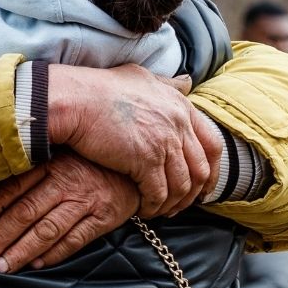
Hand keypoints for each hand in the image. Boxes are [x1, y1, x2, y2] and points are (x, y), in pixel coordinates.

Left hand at [0, 150, 138, 272]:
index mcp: (50, 162)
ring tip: (2, 266)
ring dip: (21, 250)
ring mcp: (86, 200)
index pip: (12, 187)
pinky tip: (36, 265)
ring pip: (47, 229)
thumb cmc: (89, 163)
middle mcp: (66, 181)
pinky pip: (76, 239)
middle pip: (25, 212)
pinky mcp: (104, 217)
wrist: (136, 167)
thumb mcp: (60, 156)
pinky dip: (54, 254)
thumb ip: (32, 172)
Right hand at [47, 63, 222, 216]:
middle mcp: (178, 124)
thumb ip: (167, 83)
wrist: (75, 99)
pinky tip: (143, 210)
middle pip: (200, 169)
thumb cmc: (100, 88)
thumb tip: (186, 83)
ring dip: (172, 204)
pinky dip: (153, 206)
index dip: (211, 171)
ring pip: (181, 186)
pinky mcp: (145, 160)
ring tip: (159, 210)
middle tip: (180, 206)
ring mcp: (164, 142)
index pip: (212, 144)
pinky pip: (158, 193)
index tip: (203, 187)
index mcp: (180, 106)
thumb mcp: (141, 77)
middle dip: (193, 194)